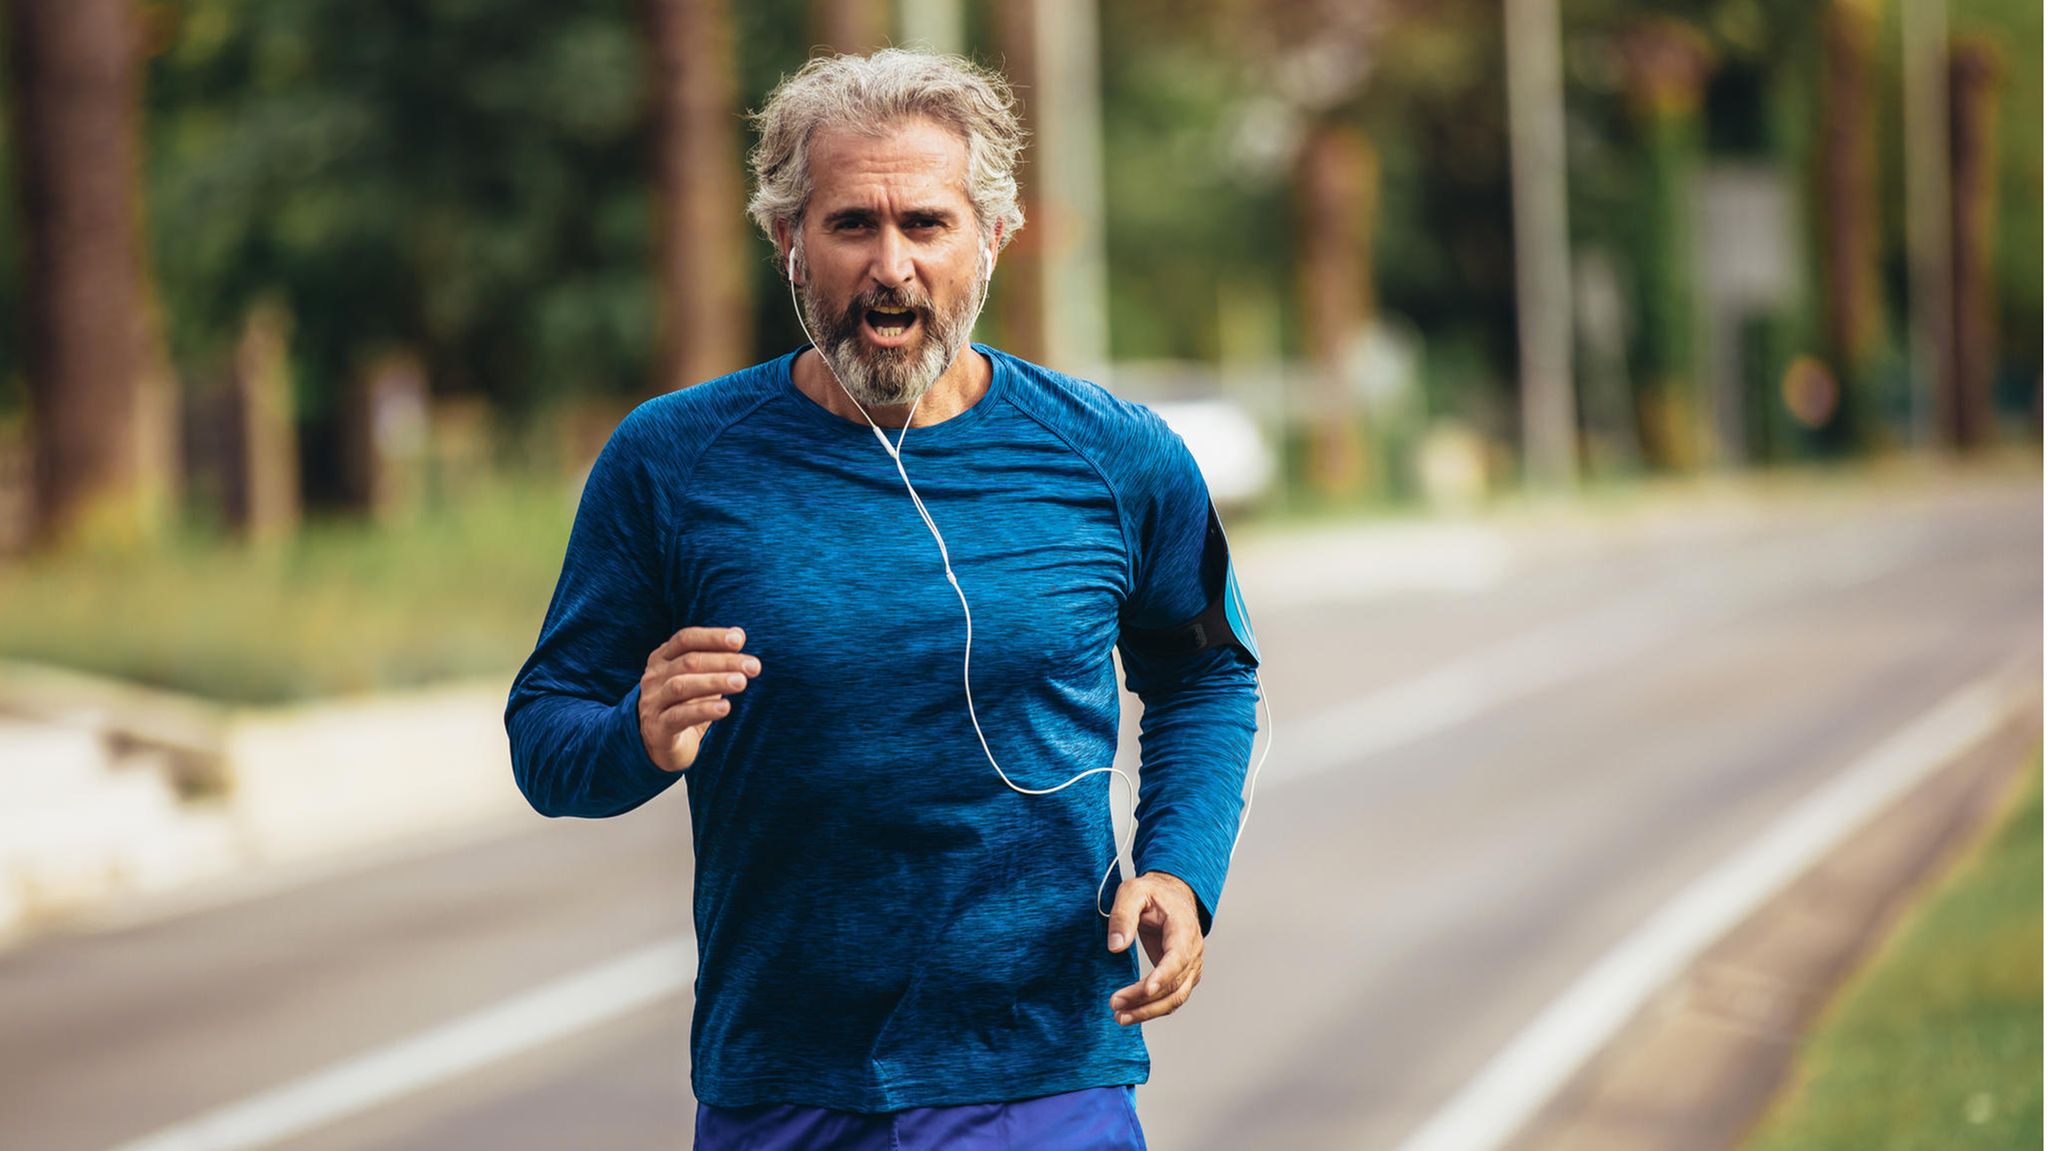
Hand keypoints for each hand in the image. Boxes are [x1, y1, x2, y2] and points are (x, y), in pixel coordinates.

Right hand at [639, 626, 760, 772]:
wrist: (663, 744)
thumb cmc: (686, 704)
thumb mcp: (700, 678)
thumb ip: (716, 656)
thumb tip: (738, 634)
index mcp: (662, 658)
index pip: (685, 639)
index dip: (712, 637)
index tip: (739, 640)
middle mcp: (653, 677)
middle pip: (688, 662)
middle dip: (724, 661)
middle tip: (754, 666)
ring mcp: (652, 702)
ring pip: (681, 686)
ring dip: (715, 682)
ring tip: (742, 682)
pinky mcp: (657, 728)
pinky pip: (679, 716)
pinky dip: (703, 710)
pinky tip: (725, 707)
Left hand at [1106, 871, 1203, 1025]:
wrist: (1172, 895)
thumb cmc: (1154, 893)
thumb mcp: (1133, 891)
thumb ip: (1123, 915)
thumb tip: (1116, 946)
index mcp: (1184, 928)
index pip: (1178, 957)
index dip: (1164, 976)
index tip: (1146, 990)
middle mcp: (1193, 951)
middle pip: (1175, 985)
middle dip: (1145, 1000)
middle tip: (1116, 1005)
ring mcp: (1191, 966)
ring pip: (1175, 998)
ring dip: (1149, 1011)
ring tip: (1120, 1017)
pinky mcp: (1182, 975)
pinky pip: (1172, 998)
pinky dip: (1153, 1009)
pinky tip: (1131, 1013)